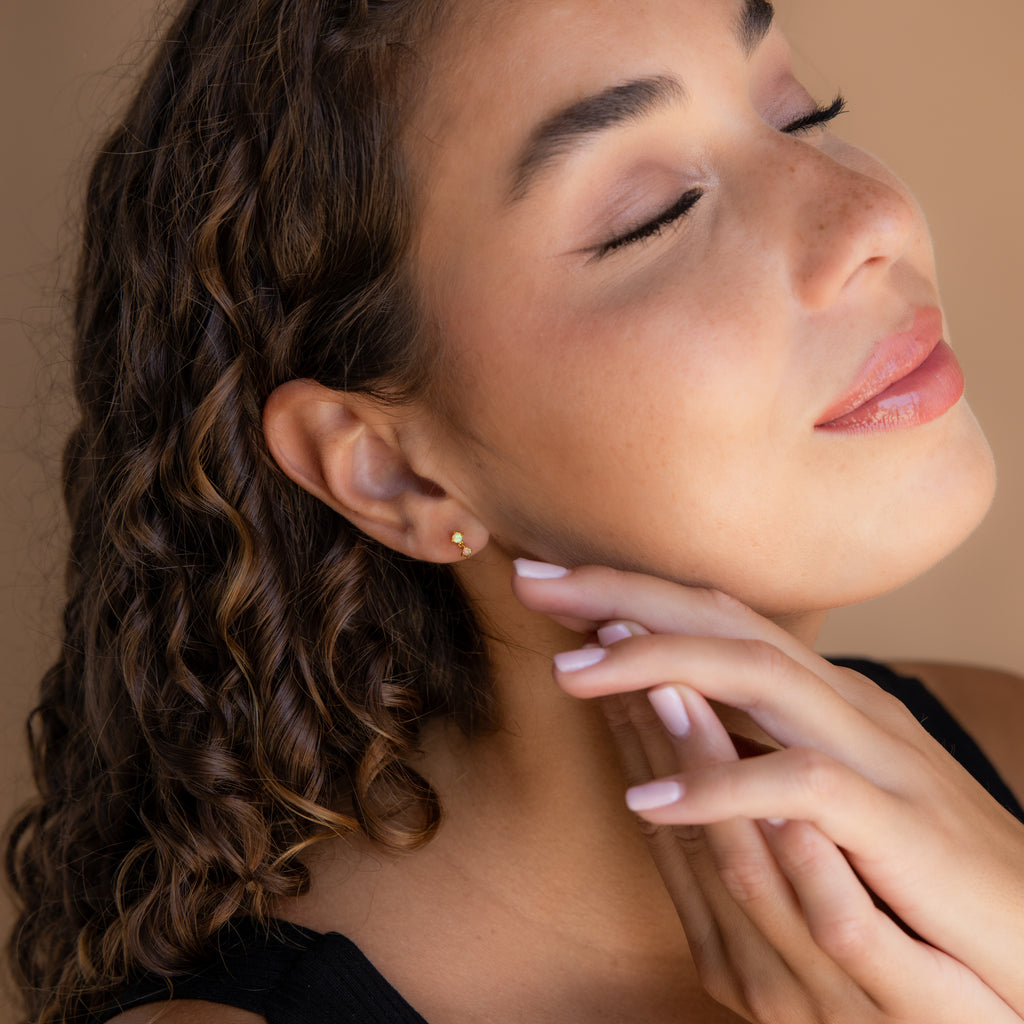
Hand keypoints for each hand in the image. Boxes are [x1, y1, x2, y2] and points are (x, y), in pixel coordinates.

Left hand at [513, 561, 1023, 1020]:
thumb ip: (760, 740)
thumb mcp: (828, 785)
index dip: (630, 595)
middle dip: (623, 596)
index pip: (715, 617)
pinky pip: (800, 787)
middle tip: (533, 584)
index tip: (550, 586)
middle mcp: (844, 704)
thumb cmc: (918, 861)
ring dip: (657, 668)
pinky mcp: (898, 824)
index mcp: (821, 696)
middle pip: (723, 620)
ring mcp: (874, 756)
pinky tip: (645, 805)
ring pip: (758, 676)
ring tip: (570, 672)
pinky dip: (720, 788)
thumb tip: (677, 707)